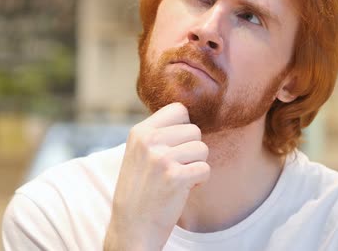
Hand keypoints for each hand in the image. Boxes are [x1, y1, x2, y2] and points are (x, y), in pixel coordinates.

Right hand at [104, 103, 209, 250]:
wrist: (132, 227)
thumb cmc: (141, 189)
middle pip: (195, 130)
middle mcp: (149, 141)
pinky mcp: (175, 178)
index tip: (175, 146)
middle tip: (176, 168)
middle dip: (192, 150)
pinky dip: (200, 181)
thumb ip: (158, 133)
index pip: (179, 109)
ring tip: (178, 178)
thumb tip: (187, 114)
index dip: (184, 128)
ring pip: (203, 149)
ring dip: (196, 165)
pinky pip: (205, 169)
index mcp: (139, 132)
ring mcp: (161, 159)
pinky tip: (183, 189)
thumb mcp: (139, 153)